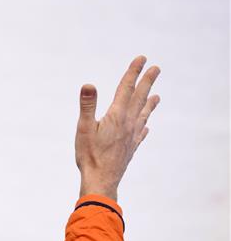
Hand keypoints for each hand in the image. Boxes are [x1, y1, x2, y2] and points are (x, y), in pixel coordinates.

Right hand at [75, 56, 160, 200]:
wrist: (101, 180)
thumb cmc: (89, 155)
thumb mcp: (83, 128)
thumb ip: (87, 105)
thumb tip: (89, 84)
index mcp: (116, 116)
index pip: (126, 89)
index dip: (133, 73)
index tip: (142, 59)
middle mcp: (127, 124)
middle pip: (139, 98)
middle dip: (147, 82)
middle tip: (156, 68)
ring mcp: (131, 136)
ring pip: (143, 115)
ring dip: (149, 103)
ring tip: (157, 96)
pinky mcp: (130, 148)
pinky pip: (140, 133)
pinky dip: (144, 125)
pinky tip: (146, 126)